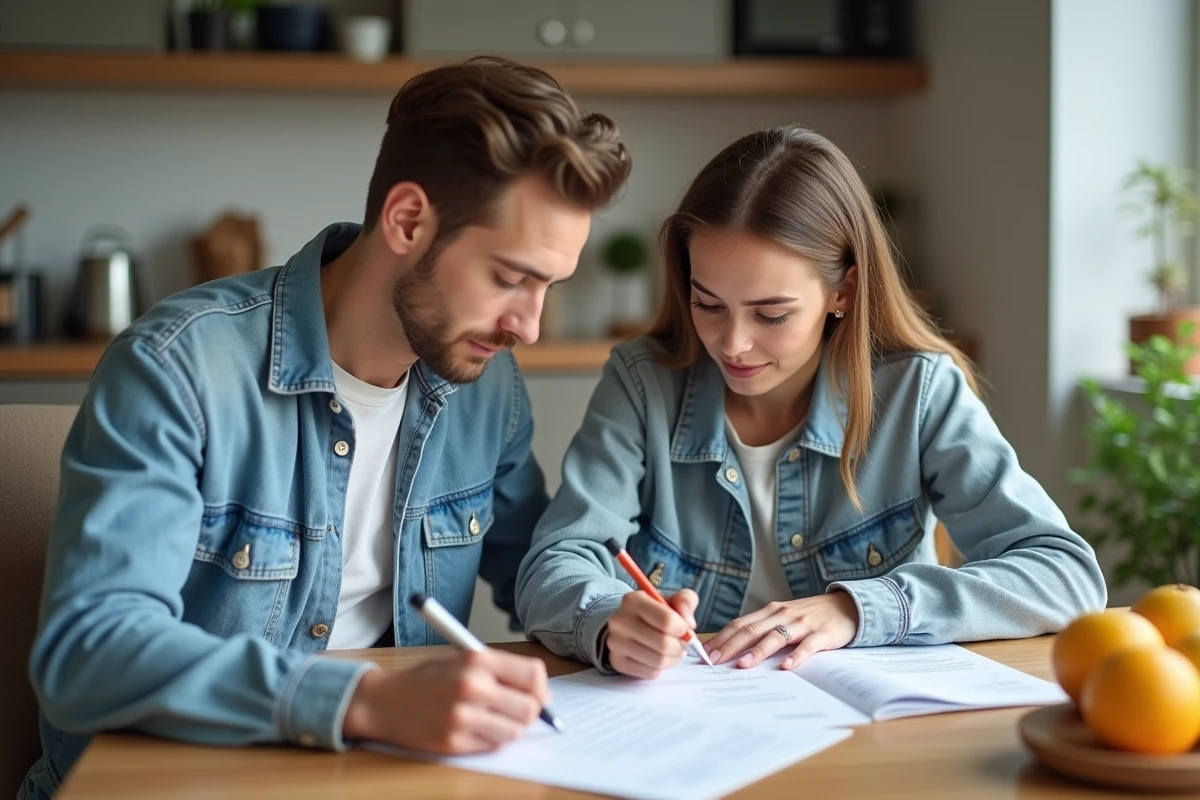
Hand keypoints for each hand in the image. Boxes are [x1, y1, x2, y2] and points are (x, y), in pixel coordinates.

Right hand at [342, 648, 549, 753]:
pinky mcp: (454, 742)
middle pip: (530, 708)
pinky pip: (493, 745)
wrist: (384, 701)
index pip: (533, 675)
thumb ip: (500, 671)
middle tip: (518, 710)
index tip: (538, 694)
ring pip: (515, 731)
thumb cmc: (427, 678)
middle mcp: (472, 687)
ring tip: (494, 718)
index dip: (541, 688)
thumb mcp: (462, 659)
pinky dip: (491, 739)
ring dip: (511, 728)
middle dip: (530, 711)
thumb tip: (541, 693)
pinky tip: (475, 728)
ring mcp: (462, 717)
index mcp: (477, 660)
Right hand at [605, 589, 699, 679]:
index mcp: (633, 600)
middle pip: (663, 644)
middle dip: (680, 647)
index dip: (683, 629)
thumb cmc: (654, 612)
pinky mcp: (617, 662)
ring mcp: (616, 643)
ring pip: (658, 661)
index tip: (686, 630)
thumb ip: (686, 601)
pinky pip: (650, 673)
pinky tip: (660, 658)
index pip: (666, 621)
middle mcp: (620, 621)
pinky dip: (661, 668)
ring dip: (673, 659)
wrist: (626, 625)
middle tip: (683, 645)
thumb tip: (689, 623)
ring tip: (674, 652)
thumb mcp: (671, 599)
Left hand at [704, 591, 859, 669]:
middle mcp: (782, 614)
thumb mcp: (782, 618)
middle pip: (752, 630)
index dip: (721, 637)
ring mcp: (802, 623)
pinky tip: (787, 666)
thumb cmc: (809, 617)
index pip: (740, 624)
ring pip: (775, 636)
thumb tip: (734, 649)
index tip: (704, 652)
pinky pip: (807, 646)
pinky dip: (796, 656)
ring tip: (743, 665)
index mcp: (769, 611)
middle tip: (714, 661)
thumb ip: (762, 630)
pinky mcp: (822, 634)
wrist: (846, 607)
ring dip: (758, 651)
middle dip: (731, 645)